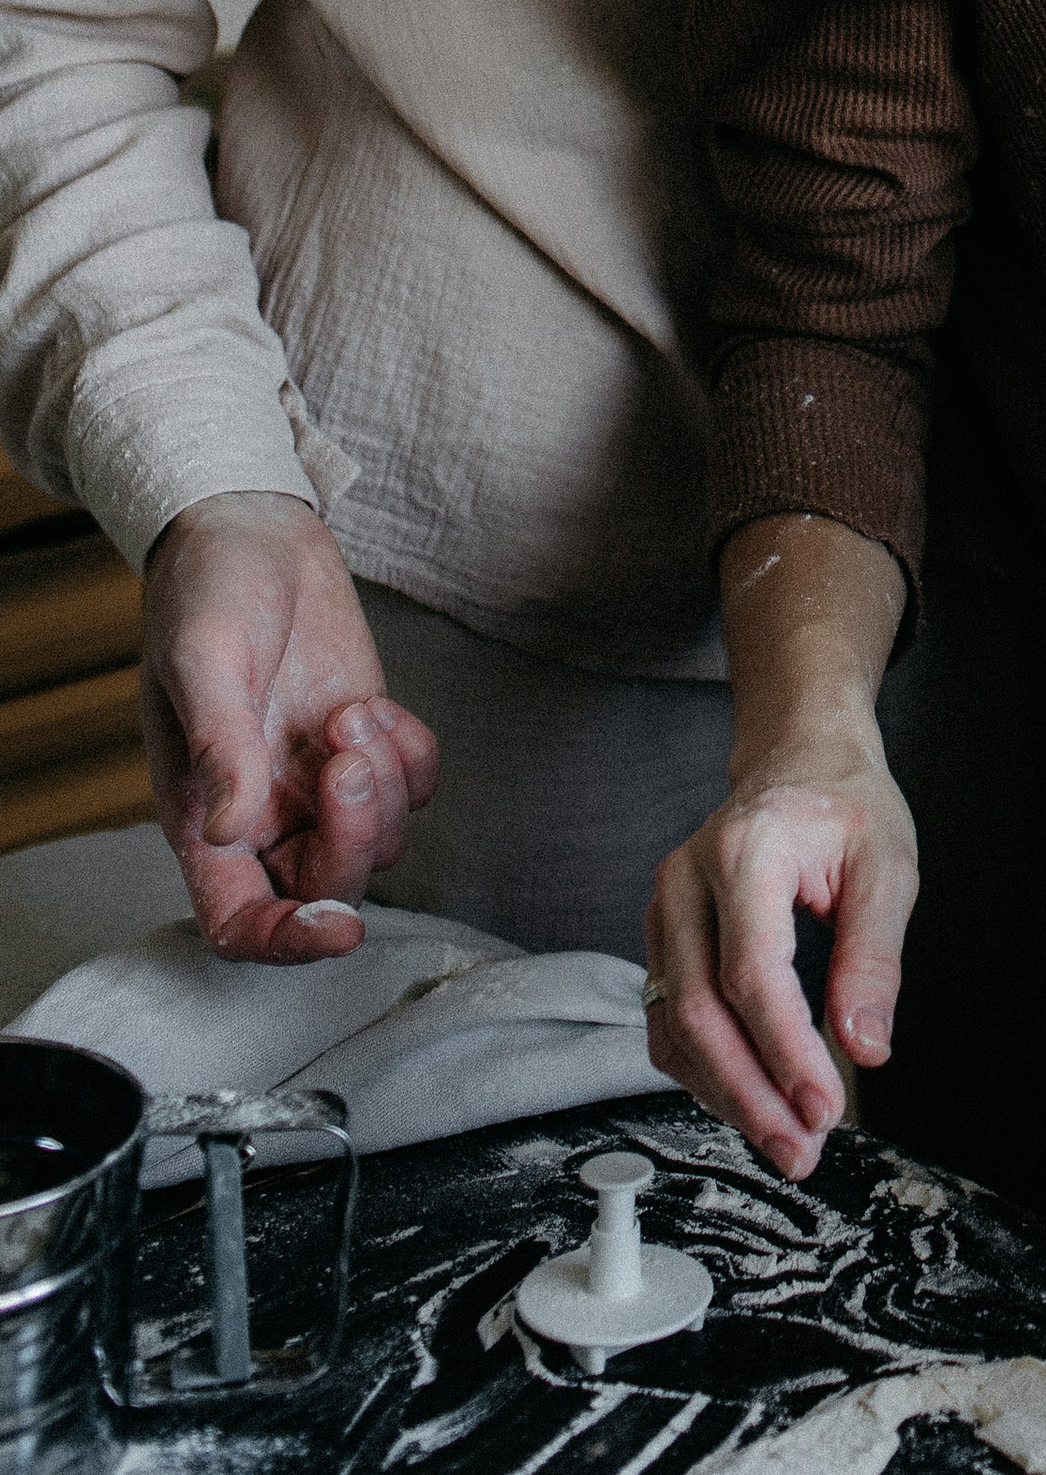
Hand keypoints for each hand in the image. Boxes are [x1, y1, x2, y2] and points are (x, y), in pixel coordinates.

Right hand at [141, 493, 435, 960]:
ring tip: (349, 709)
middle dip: (356, 835)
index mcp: (201, 815)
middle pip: (331, 887)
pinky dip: (413, 755)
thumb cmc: (206, 591)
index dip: (286, 944)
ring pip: (384, 840)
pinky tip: (375, 704)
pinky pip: (416, 786)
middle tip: (348, 756)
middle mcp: (265, 812)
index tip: (338, 930)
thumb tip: (228, 830)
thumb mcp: (203, 660)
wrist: (253, 529)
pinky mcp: (368, 742)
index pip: (239, 923)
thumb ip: (219, 746)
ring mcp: (319, 780)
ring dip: (385, 783)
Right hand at [645, 751, 917, 1179]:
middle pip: (697, 1011)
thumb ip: (874, 959)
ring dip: (724, 1095)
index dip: (784, 1051)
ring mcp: (664, 909)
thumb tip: (865, 1048)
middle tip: (802, 1149)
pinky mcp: (662, 936)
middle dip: (749, 1094)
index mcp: (746, 849)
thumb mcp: (887, 867)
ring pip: (672, 1025)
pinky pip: (666, 1019)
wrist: (798, 758)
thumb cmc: (845, 805)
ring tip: (786, 1139)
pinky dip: (705, 1070)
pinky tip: (750, 1098)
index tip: (824, 1106)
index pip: (751, 973)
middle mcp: (686, 880)